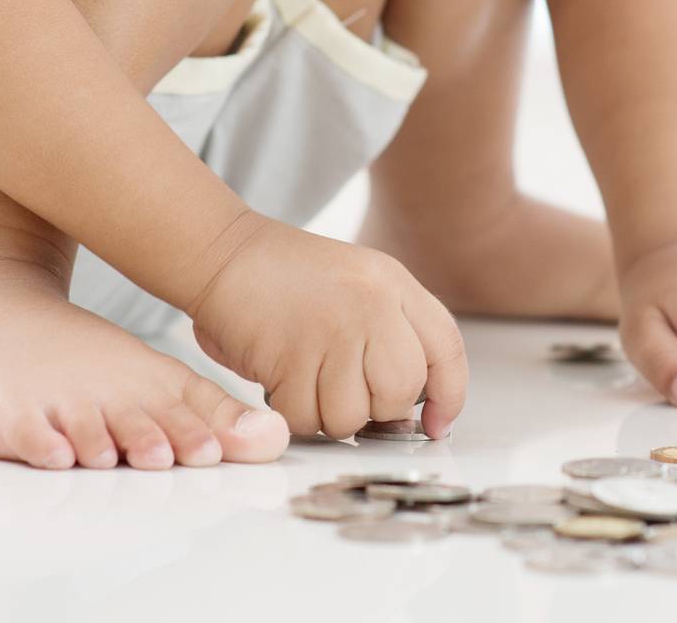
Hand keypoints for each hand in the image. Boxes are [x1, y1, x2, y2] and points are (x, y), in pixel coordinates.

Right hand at [188, 211, 468, 439]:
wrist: (227, 254)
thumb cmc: (289, 277)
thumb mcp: (361, 284)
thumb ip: (394, 331)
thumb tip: (416, 406)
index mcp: (394, 283)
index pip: (446, 349)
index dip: (449, 395)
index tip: (437, 423)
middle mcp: (372, 303)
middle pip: (403, 391)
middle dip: (375, 409)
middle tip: (344, 391)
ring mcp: (334, 327)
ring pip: (353, 415)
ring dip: (327, 414)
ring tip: (307, 378)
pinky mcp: (292, 353)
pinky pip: (306, 417)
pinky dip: (291, 413)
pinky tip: (281, 380)